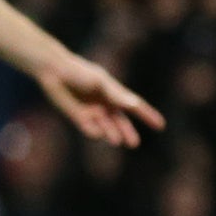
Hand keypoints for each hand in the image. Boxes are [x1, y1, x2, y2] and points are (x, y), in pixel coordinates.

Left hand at [36, 55, 164, 147]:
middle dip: (127, 132)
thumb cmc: (81, 72)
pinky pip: (88, 128)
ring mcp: (92, 111)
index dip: (148, 116)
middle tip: (134, 144)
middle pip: (120, 122)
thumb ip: (116, 95)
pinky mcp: (78, 116)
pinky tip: (97, 133)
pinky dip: (93, 131)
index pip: (135, 107)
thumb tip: (134, 105)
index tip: (161, 126)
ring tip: (116, 140)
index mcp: (114, 93)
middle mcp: (105, 104)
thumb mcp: (101, 82)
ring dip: (111, 133)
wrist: (55, 71)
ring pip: (105, 127)